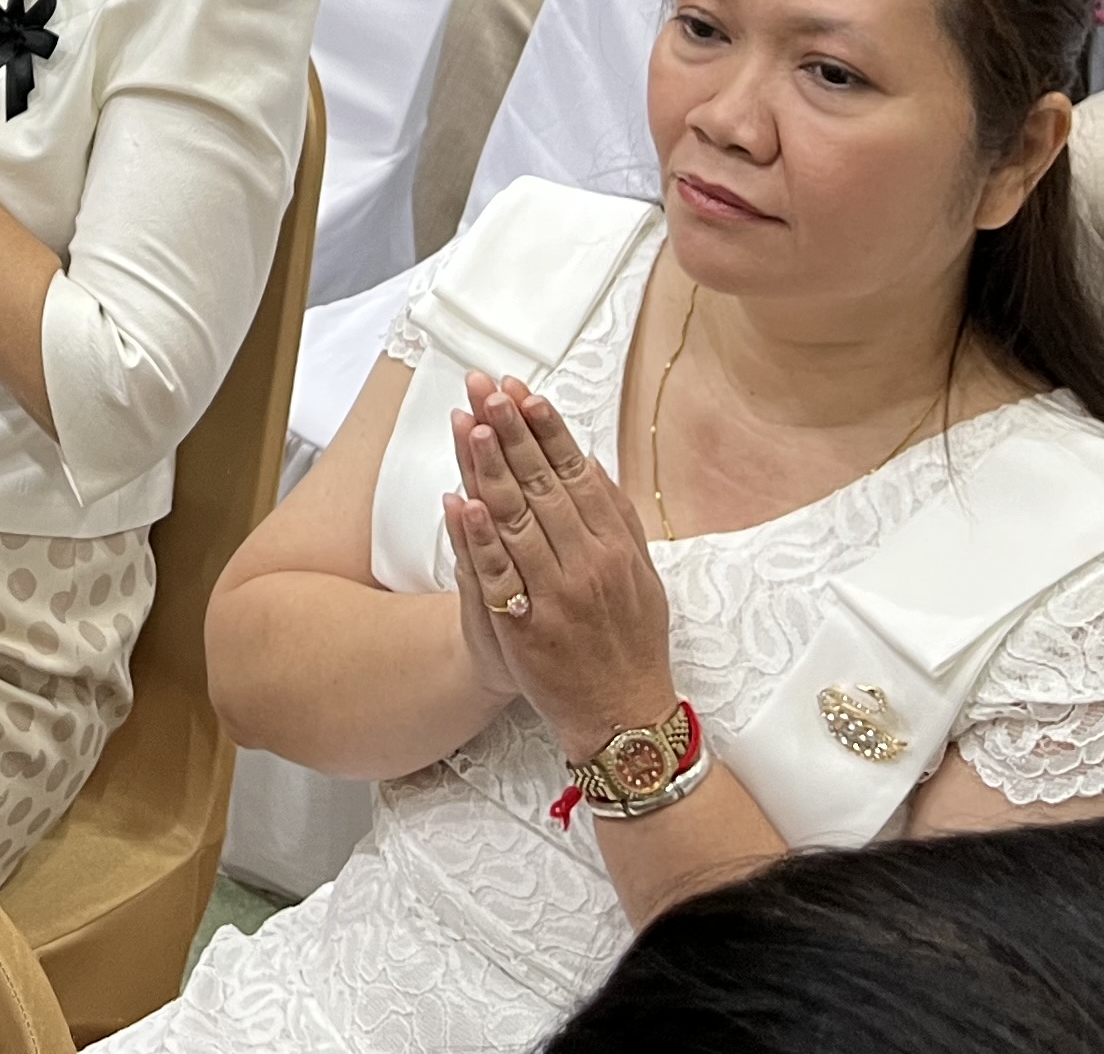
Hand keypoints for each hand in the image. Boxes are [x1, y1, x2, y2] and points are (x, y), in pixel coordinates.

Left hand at [441, 375, 676, 768]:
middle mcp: (590, 564)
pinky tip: (461, 501)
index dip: (549, 431)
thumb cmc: (632, 641)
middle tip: (486, 389)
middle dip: (512, 432)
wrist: (624, 715)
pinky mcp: (527, 626)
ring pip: (518, 520)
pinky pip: (499, 574)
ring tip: (468, 424)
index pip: (577, 474)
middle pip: (543, 486)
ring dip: (491, 469)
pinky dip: (479, 536)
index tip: (524, 391)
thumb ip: (618, 518)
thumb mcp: (643, 575)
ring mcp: (557, 595)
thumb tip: (591, 460)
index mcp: (617, 547)